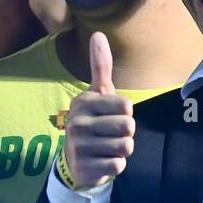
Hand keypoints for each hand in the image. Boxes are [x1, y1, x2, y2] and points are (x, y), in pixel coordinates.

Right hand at [63, 32, 134, 188]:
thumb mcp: (97, 94)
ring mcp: (79, 146)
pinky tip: (102, 161)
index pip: (126, 106)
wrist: (74, 160)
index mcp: (84, 103)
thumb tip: (98, 34)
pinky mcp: (85, 167)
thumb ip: (100, 66)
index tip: (111, 116)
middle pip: (128, 126)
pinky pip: (118, 165)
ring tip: (107, 147)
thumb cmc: (93, 122)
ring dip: (121, 150)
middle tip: (110, 134)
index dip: (125, 113)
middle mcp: (78, 123)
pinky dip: (115, 165)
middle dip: (125, 133)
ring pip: (125, 146)